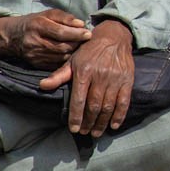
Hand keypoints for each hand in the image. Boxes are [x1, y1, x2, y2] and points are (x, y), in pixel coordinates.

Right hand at [0, 9, 89, 68]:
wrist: (13, 36)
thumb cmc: (35, 22)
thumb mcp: (48, 14)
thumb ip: (65, 17)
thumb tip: (81, 24)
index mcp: (38, 26)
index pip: (61, 32)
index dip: (76, 34)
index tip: (88, 33)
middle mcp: (35, 42)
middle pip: (62, 47)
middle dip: (77, 44)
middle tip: (86, 40)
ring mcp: (35, 55)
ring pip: (60, 57)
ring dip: (73, 52)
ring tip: (80, 46)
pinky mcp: (36, 64)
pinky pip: (56, 64)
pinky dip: (66, 60)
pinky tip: (71, 54)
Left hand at [38, 20, 134, 135]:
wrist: (114, 37)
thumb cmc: (89, 51)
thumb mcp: (72, 60)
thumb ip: (58, 76)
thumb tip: (42, 86)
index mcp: (84, 72)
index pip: (79, 99)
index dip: (76, 116)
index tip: (74, 129)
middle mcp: (100, 76)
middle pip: (94, 106)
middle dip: (88, 122)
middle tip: (84, 132)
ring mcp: (115, 79)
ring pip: (108, 106)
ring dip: (101, 122)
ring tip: (96, 132)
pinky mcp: (128, 80)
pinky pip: (124, 101)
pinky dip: (119, 115)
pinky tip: (114, 125)